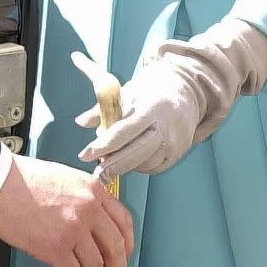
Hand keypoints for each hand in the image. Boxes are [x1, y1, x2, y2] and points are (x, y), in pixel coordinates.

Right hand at [0, 156, 133, 266]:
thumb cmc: (23, 179)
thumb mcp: (65, 178)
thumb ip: (82, 198)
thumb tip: (89, 223)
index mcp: (93, 189)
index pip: (123, 220)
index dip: (128, 242)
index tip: (126, 254)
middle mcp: (89, 208)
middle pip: (115, 246)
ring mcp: (74, 228)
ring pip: (96, 265)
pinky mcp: (55, 246)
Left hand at [74, 53, 202, 179]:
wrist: (186, 93)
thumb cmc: (151, 92)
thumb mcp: (126, 92)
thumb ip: (103, 108)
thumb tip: (81, 121)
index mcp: (152, 107)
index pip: (125, 130)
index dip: (104, 145)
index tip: (86, 154)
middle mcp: (166, 127)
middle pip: (136, 153)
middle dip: (113, 165)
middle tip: (96, 173)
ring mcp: (175, 143)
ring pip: (144, 163)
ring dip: (124, 165)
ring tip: (110, 160)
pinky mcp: (178, 154)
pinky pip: (153, 168)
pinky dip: (138, 166)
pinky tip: (130, 158)